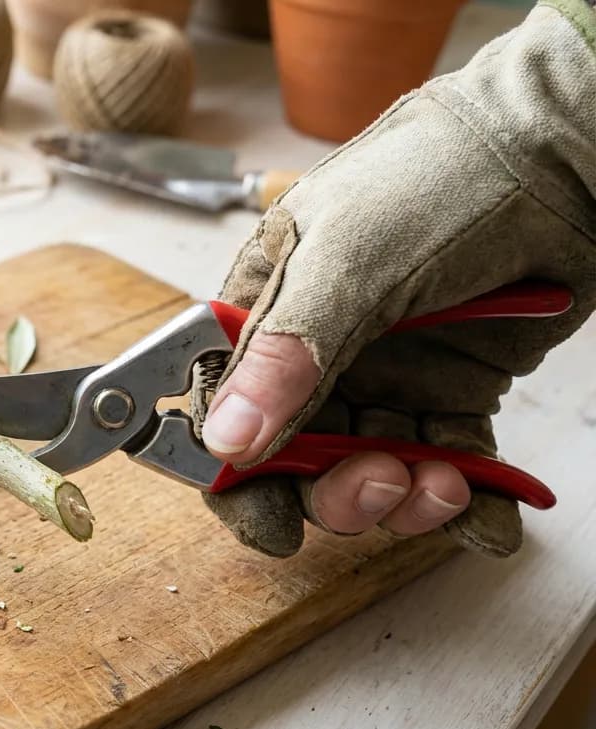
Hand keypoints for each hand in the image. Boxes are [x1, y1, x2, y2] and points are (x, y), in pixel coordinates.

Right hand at [193, 2, 595, 557]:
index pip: (224, 410)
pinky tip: (488, 518)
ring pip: (370, 470)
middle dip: (334, 492)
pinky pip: (446, 464)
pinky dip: (467, 504)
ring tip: (444, 487)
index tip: (272, 520)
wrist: (562, 152)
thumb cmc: (441, 174)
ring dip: (405, 499)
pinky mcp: (453, 391)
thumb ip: (289, 352)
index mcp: (266, 310)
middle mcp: (318, 352)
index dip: (238, 475)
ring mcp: (386, 375)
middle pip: (294, 459)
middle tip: (380, 485)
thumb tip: (225, 438)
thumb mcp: (351, 259)